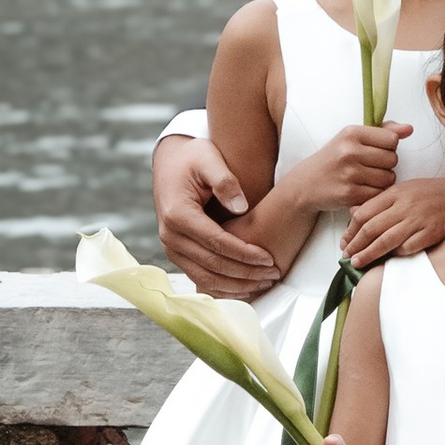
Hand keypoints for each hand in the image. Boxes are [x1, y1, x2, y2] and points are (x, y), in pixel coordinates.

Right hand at [155, 136, 279, 297]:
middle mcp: (170, 236)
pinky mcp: (177, 253)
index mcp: (178, 214)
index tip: (269, 258)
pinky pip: (199, 277)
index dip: (244, 253)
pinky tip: (246, 287)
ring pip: (205, 278)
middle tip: (274, 274)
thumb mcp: (209, 159)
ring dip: (236, 285)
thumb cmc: (193, 158)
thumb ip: (225, 181)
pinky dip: (223, 286)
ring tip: (264, 283)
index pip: (216, 242)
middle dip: (245, 273)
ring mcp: (171, 247)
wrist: (171, 162)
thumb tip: (241, 207)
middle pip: (212, 265)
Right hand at [292, 121, 412, 220]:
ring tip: (368, 178)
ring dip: (383, 181)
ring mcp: (349, 174)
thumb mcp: (353, 138)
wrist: (305, 184)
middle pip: (393, 159)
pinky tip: (363, 189)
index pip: (392, 139)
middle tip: (372, 167)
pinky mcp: (349, 194)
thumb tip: (409, 129)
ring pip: (389, 178)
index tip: (377, 151)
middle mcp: (350, 151)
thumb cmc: (334, 159)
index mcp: (352, 133)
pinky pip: (378, 194)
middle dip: (387, 165)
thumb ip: (383, 131)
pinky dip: (375, 194)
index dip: (389, 147)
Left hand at [342, 168, 444, 268]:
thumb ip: (381, 201)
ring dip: (368, 254)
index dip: (350, 230)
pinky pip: (407, 248)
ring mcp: (418, 220)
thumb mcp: (405, 189)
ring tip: (358, 263)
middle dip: (355, 245)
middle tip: (347, 256)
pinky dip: (396, 254)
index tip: (345, 241)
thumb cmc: (433, 193)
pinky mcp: (431, 233)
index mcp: (396, 192)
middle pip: (371, 229)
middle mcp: (405, 205)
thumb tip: (355, 213)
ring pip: (385, 241)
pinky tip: (389, 258)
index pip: (364, 213)